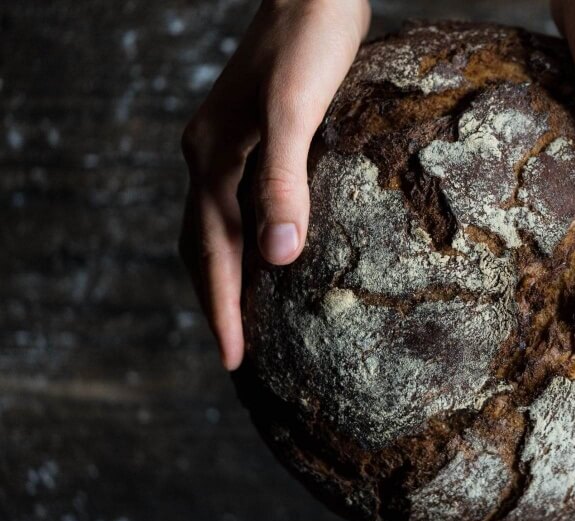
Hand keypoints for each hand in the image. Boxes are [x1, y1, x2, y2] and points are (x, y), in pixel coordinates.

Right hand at [179, 0, 370, 369]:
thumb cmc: (309, 44)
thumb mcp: (295, 111)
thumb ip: (282, 179)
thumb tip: (277, 257)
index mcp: (212, 158)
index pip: (211, 252)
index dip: (222, 309)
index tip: (233, 360)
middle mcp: (210, 157)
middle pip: (203, 246)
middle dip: (217, 302)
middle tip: (235, 355)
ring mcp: (229, 146)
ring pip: (218, 227)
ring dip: (228, 275)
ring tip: (247, 318)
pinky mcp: (256, 138)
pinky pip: (241, 204)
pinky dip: (249, 239)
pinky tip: (275, 251)